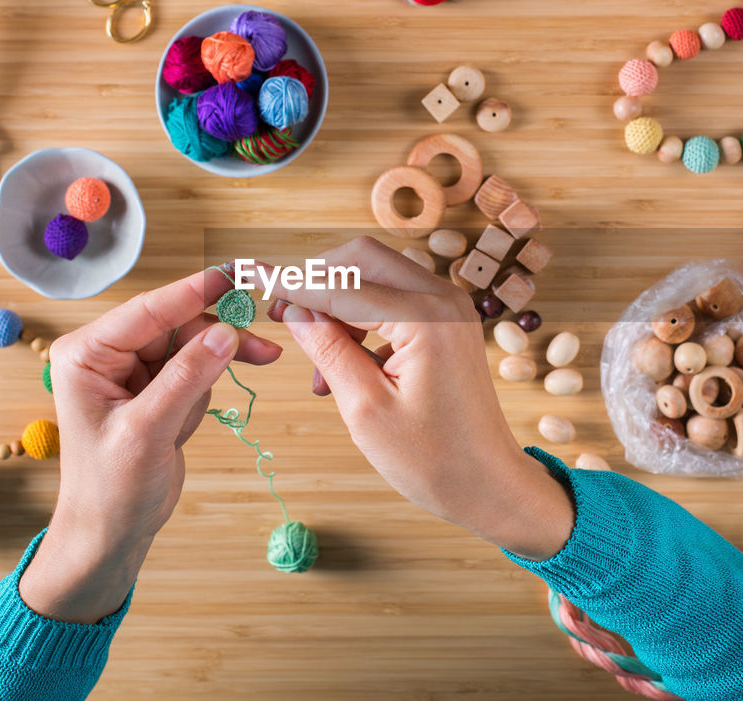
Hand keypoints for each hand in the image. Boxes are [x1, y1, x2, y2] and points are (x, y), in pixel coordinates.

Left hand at [19, 270, 281, 622]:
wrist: (110, 535)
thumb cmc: (111, 489)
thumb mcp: (148, 431)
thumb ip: (187, 378)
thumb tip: (225, 332)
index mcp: (87, 354)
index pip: (148, 310)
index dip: (193, 292)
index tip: (234, 275)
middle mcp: (107, 355)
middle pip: (177, 325)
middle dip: (214, 342)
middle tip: (263, 349)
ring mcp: (133, 372)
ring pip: (192, 347)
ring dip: (208, 378)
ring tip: (187, 424)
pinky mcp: (156, 391)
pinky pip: (195, 372)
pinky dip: (202, 395)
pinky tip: (183, 429)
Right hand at [266, 238, 572, 560]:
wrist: (491, 484)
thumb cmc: (434, 460)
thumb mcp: (365, 409)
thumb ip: (328, 350)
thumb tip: (296, 310)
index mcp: (425, 319)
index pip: (342, 285)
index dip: (291, 283)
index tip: (251, 274)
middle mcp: (443, 299)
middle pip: (362, 259)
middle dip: (317, 280)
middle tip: (282, 314)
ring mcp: (450, 308)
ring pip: (377, 276)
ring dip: (339, 304)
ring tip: (317, 364)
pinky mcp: (448, 323)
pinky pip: (395, 299)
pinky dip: (362, 319)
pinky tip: (344, 366)